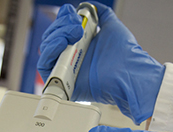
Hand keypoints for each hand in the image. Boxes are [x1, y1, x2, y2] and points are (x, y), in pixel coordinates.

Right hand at [38, 2, 164, 124]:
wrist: (128, 71)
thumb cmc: (124, 53)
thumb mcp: (112, 26)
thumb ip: (101, 14)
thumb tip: (89, 6)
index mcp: (81, 45)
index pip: (60, 30)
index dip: (62, 19)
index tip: (71, 12)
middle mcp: (71, 57)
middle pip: (51, 37)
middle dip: (61, 26)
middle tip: (77, 26)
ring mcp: (66, 69)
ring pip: (46, 49)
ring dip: (56, 35)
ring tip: (74, 34)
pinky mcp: (62, 82)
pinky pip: (44, 66)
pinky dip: (50, 51)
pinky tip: (62, 43)